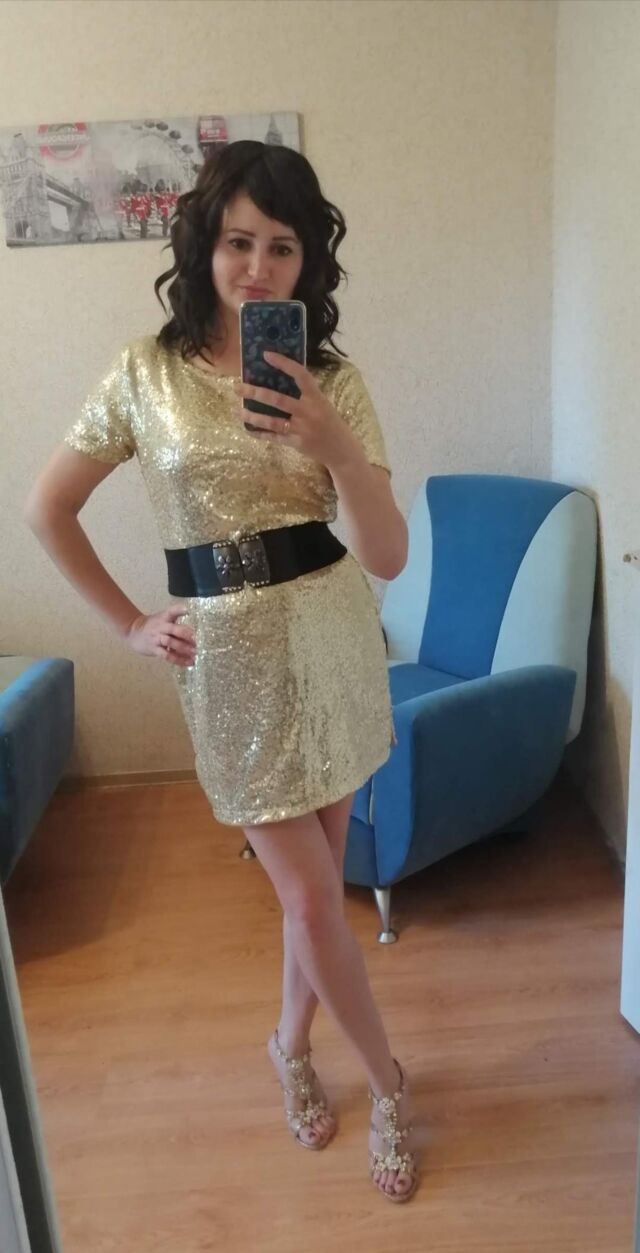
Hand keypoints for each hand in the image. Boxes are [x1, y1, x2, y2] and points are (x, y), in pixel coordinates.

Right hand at [125, 604, 196, 666]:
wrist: (133, 632)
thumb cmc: (153, 626)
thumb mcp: (163, 619)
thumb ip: (176, 624)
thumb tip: (195, 635)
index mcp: (164, 618)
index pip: (171, 611)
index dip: (179, 610)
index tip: (187, 611)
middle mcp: (161, 627)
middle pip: (174, 629)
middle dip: (186, 634)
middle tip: (197, 640)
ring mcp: (157, 638)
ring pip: (171, 642)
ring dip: (183, 648)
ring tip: (195, 653)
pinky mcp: (154, 649)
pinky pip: (167, 655)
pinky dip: (178, 659)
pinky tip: (188, 662)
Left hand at [233, 352, 357, 470]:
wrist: (341, 450)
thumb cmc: (330, 423)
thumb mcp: (322, 404)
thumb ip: (305, 395)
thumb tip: (278, 381)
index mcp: (316, 398)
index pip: (300, 375)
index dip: (283, 363)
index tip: (266, 355)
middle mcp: (308, 412)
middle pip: (277, 400)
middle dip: (254, 393)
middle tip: (237, 387)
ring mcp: (301, 429)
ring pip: (271, 421)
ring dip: (252, 416)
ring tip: (238, 411)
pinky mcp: (296, 443)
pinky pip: (274, 437)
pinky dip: (260, 433)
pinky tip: (248, 430)